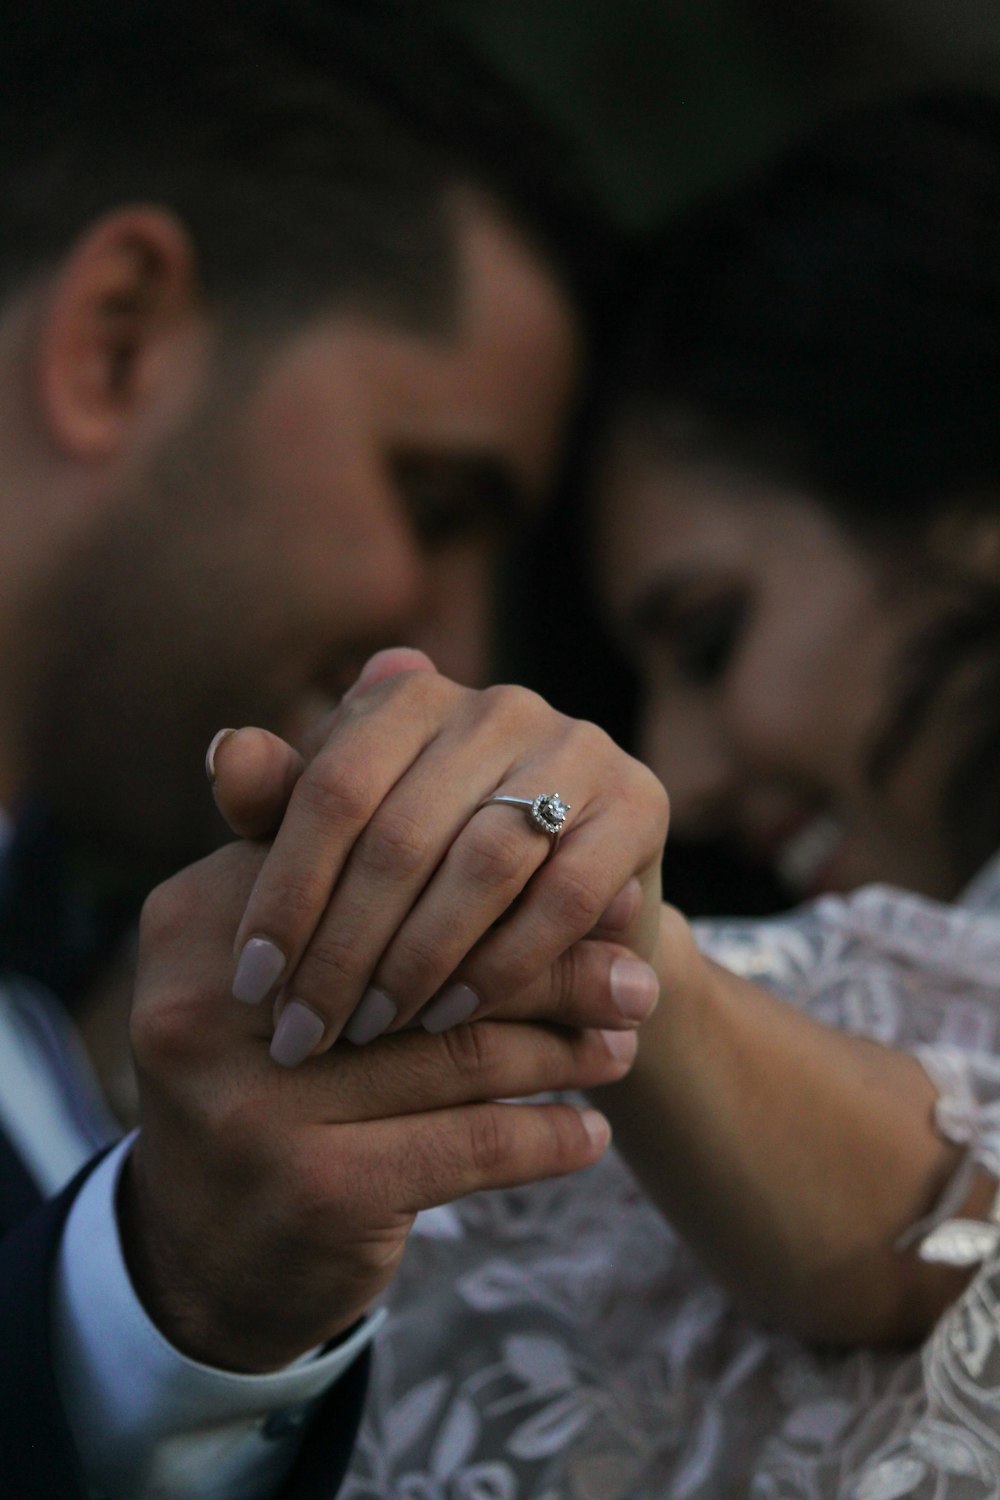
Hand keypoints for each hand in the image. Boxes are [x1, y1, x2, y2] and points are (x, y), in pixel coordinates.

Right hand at [122, 839, 634, 1371]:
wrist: (202, 1257)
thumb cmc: (273, 1081)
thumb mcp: (298, 974)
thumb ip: (382, 899)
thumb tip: (556, 840)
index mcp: (197, 919)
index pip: (375, 876)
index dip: (492, 885)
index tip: (592, 894)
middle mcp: (210, 1004)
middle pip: (425, 962)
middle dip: (547, 970)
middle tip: (636, 977)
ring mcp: (257, 1101)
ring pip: (459, 1052)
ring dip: (563, 1049)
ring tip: (623, 1044)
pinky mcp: (314, 1187)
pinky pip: (472, 1143)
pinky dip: (545, 1136)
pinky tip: (589, 1134)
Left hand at [210, 651, 668, 1064]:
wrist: (567, 918)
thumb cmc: (427, 876)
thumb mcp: (349, 845)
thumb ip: (284, 806)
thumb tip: (225, 754)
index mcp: (411, 695)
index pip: (331, 788)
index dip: (285, 891)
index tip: (252, 983)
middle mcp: (496, 703)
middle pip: (400, 833)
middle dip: (343, 947)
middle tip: (306, 1030)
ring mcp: (575, 746)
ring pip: (480, 864)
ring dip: (415, 961)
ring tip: (369, 1029)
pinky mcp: (639, 803)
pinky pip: (559, 898)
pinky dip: (498, 966)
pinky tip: (449, 1016)